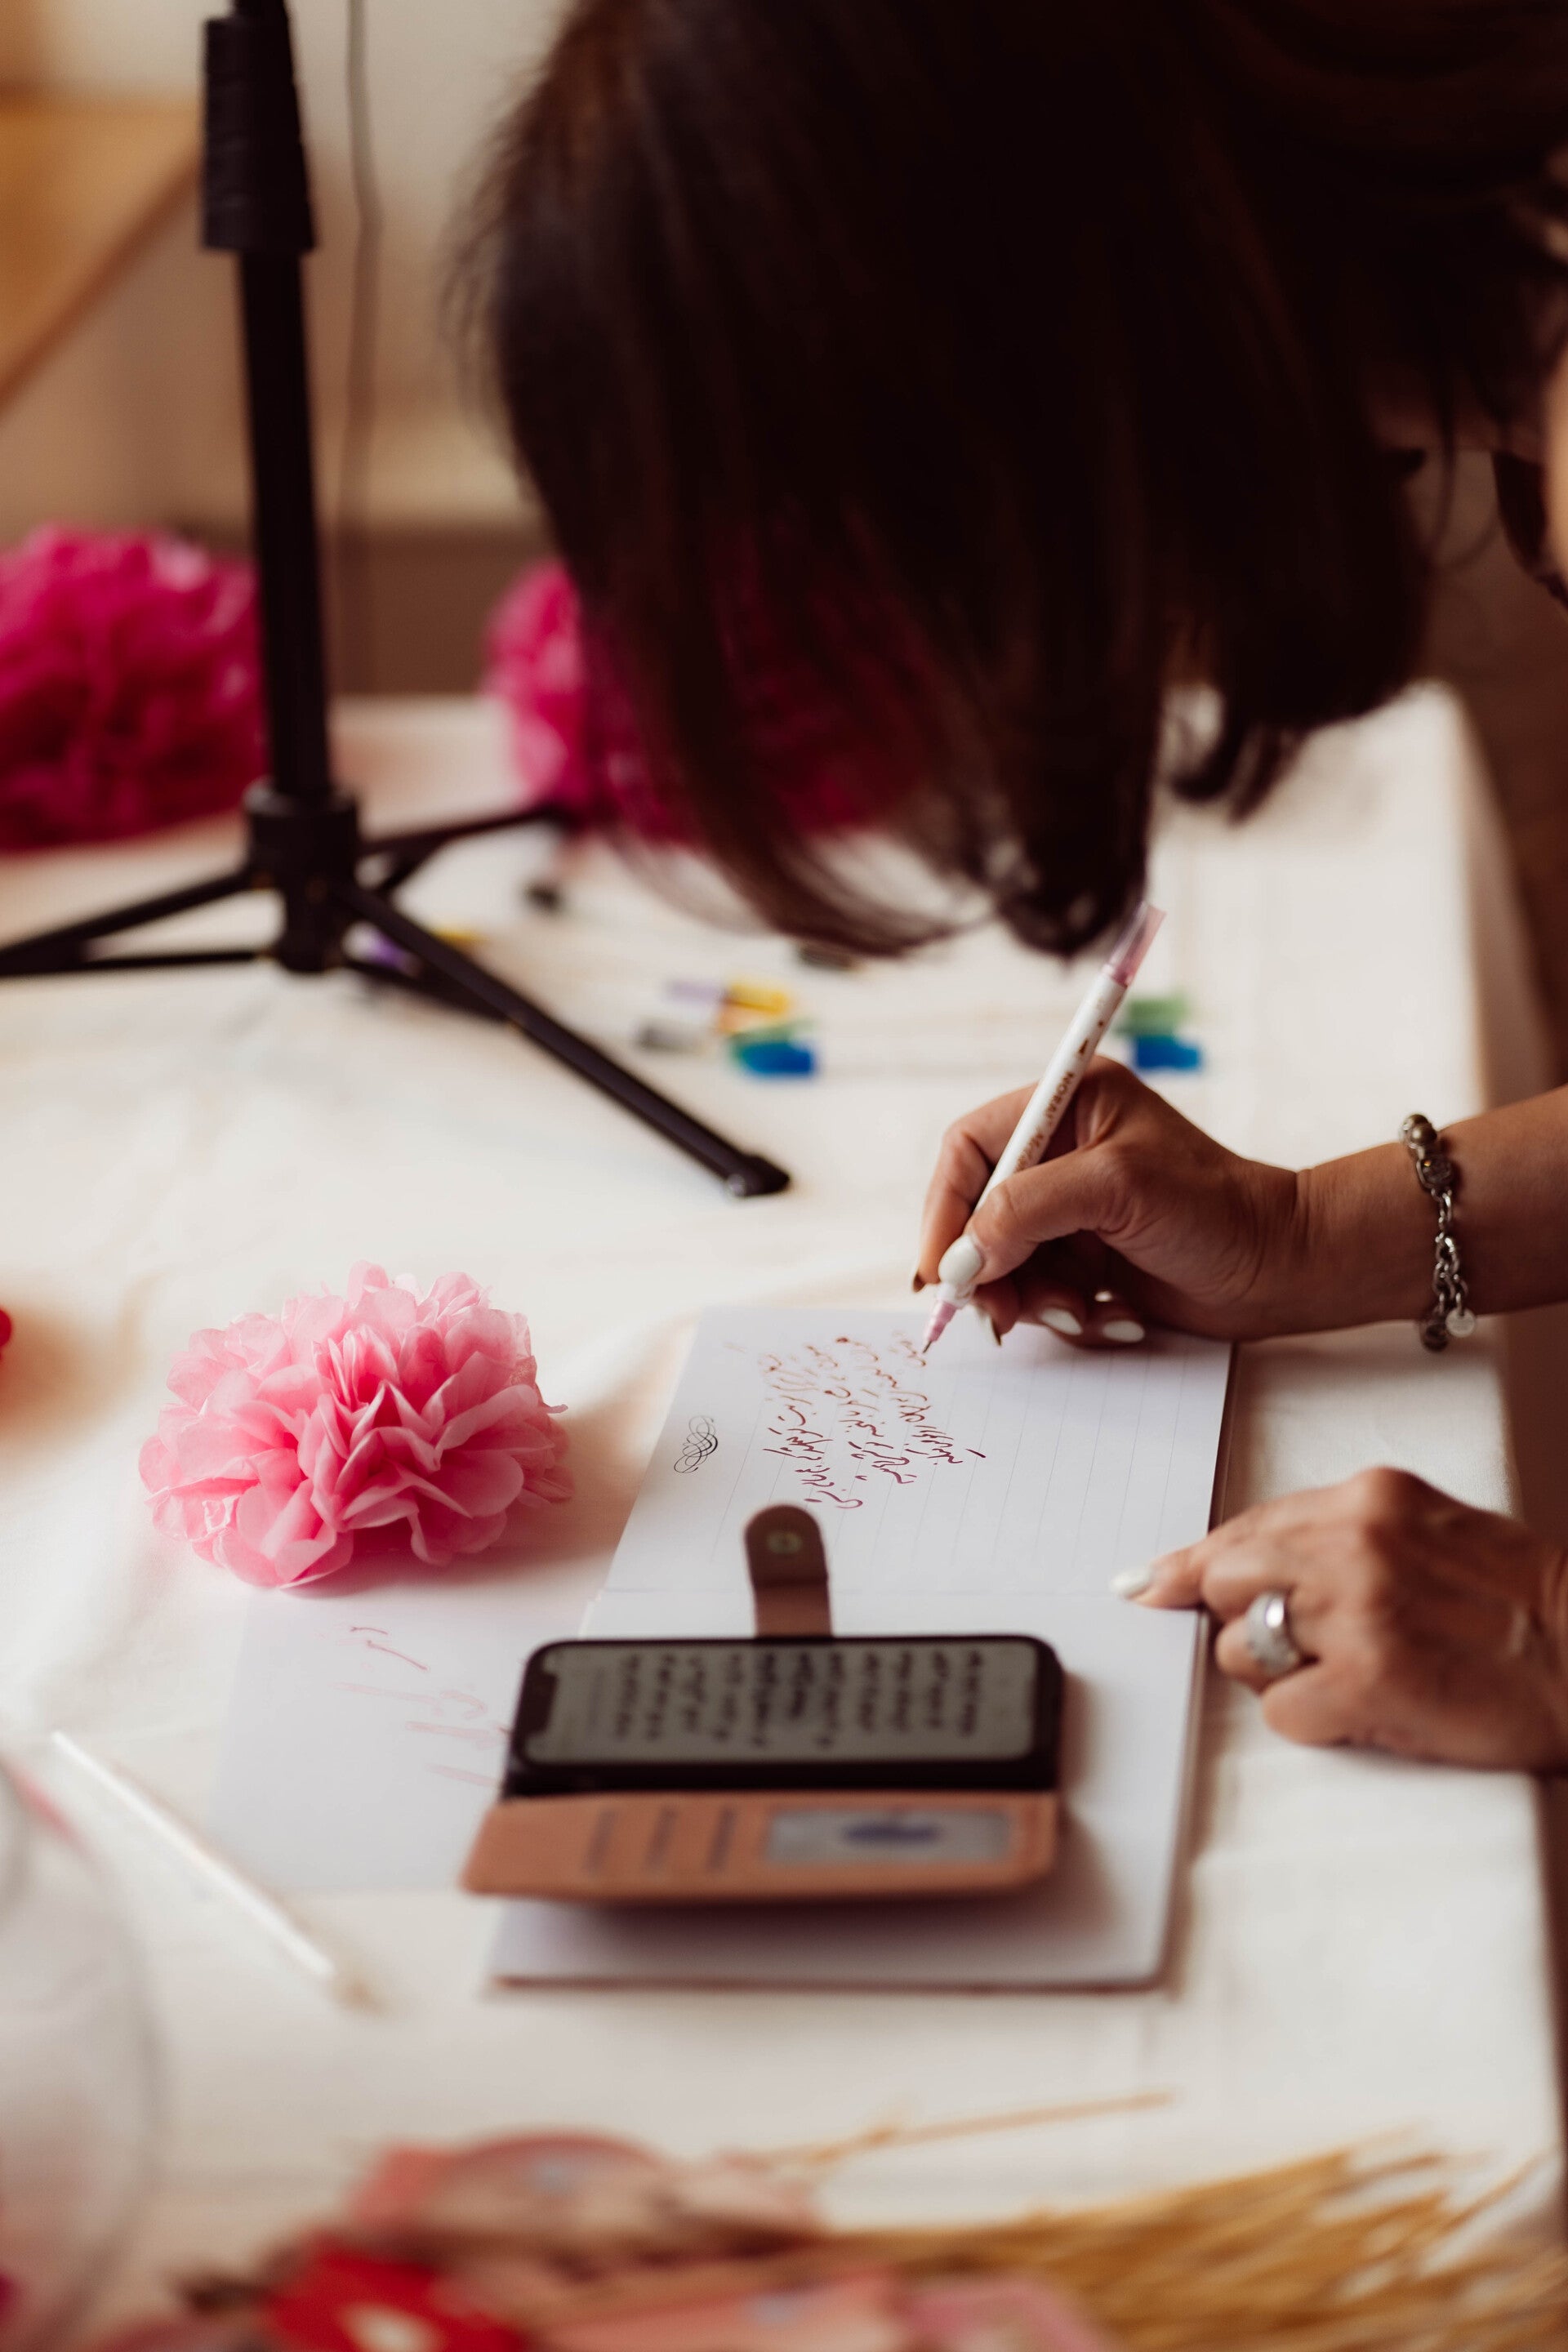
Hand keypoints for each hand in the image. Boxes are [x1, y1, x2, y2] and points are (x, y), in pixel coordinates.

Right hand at [917, 1059, 1307, 1344]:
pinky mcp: (1088, 1259)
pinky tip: (1111, 1316)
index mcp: (1068, 1106)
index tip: (944, 1269)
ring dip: (1032, 1298)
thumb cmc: (1217, 1211)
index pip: (971, 1150)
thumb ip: (1025, 1210)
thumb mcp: (1115, 1190)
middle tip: (1000, 1313)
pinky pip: (1040, 1292)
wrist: (1284, 1270)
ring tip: (1080, 1312)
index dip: (946, 1208)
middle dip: (988, 1268)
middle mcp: (1064, 1153)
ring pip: (1005, 1263)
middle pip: (978, 1213)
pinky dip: (1064, 1313)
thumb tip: (959, 1257)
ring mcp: (1074, 1210)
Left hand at [1129, 1468, 1567, 1770]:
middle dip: (1245, 1620)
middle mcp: (1353, 1544)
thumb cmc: (1517, 1603)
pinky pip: (1280, 1711)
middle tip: (1300, 1645)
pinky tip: (1366, 1710)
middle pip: (1225, 1582)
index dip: (1192, 1564)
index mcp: (1368, 1499)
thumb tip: (1241, 1558)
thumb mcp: (1427, 1531)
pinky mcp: (1367, 1681)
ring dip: (1282, 1676)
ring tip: (1354, 1675)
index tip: (1148, 1583)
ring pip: (1241, 1649)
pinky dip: (1314, 1722)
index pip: (1245, 1527)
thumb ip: (1337, 1536)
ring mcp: (1356, 1612)